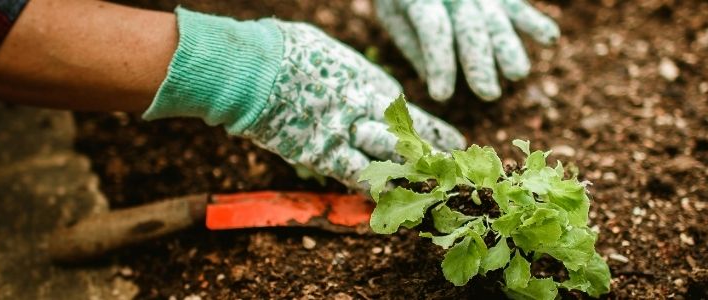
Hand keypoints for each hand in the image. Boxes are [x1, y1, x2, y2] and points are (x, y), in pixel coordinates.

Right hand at [144, 8, 465, 187]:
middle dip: (432, 155)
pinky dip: (375, 191)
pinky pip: (359, 177)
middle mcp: (368, 107)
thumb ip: (341, 72)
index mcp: (369, 81)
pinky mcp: (326, 154)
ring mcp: (349, 132)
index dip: (427, 129)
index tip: (449, 140)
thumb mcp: (324, 53)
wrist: (255, 67)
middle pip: (409, 137)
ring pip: (393, 160)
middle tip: (452, 170)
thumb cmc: (283, 50)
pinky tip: (391, 204)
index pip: (406, 111)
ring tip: (432, 191)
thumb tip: (341, 75)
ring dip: (412, 178)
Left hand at [375, 0, 559, 100]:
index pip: (433, 29)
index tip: (441, 96)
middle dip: (479, 61)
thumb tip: (432, 79)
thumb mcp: (393, 17)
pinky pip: (516, 8)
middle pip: (470, 26)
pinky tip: (550, 38)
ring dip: (509, 47)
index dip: (439, 62)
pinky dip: (534, 21)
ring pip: (496, 19)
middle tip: (487, 94)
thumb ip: (413, 45)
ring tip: (517, 74)